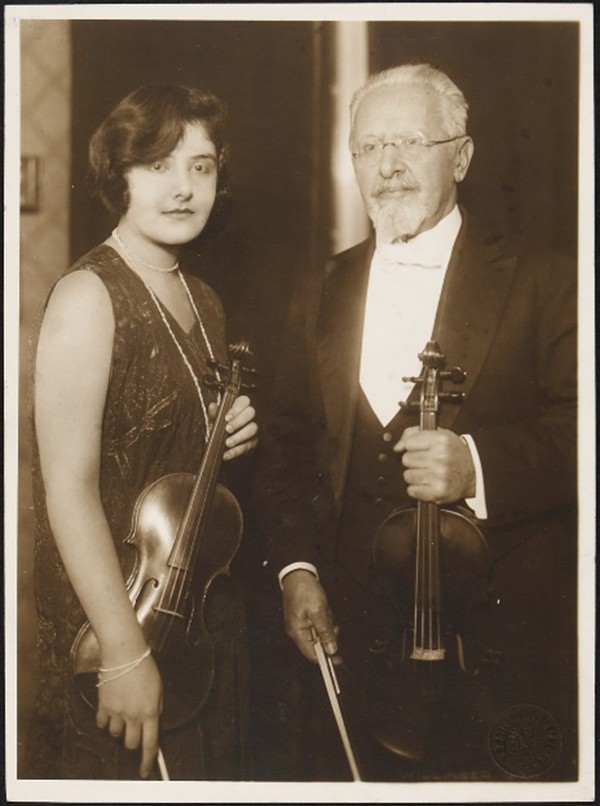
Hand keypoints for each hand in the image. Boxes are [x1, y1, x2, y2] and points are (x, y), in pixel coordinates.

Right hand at [95, 653, 162, 778]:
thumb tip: (154, 723)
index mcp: (150, 712)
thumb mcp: (158, 688)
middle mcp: (133, 715)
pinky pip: (102, 724)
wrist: (124, 654)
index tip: (145, 771)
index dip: (147, 761)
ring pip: (116, 734)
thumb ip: (156, 708)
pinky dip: (106, 720)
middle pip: (131, 743)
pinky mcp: (103, 706)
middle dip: (133, 740)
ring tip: (123, 711)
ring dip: (119, 728)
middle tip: (134, 729)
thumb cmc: (144, 668)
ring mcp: (117, 712)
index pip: (150, 744)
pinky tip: (111, 708)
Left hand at [209, 394, 257, 460]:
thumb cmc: (220, 426)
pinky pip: (247, 446)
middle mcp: (249, 416)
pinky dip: (236, 451)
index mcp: (240, 406)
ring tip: (228, 443)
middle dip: (238, 421)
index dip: (236, 408)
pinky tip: (226, 454)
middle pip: (250, 413)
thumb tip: (212, 406)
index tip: (226, 418)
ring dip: (239, 437)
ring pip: (252, 429)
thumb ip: (214, 413)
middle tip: (228, 429)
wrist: (222, 443)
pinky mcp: (253, 442)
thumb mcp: (215, 419)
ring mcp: (253, 429)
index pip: (243, 401)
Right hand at [281, 570, 337, 660]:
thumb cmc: (305, 590)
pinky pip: (318, 624)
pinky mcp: (305, 618)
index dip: (326, 658)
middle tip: (333, 623)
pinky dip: (324, 618)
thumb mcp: (318, 611)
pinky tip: (324, 608)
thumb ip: (325, 632)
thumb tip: (331, 650)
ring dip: (327, 624)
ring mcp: (301, 624)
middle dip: (328, 634)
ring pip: (320, 634)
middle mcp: (297, 631)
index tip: (339, 658)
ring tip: (325, 610)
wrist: (297, 574)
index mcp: (297, 632)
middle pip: (317, 644)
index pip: (312, 655)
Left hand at [394, 426, 475, 502]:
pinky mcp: (437, 492)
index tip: (418, 449)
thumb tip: (398, 446)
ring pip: (407, 475)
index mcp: (441, 440)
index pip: (408, 442)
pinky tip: (428, 483)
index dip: (411, 446)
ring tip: (428, 473)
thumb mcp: (440, 434)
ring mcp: (439, 476)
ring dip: (415, 475)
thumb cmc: (455, 453)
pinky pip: (412, 490)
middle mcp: (440, 457)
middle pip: (406, 459)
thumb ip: (415, 433)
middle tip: (426, 462)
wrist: (475, 473)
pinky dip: (417, 489)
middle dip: (414, 461)